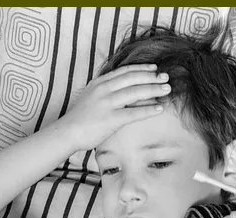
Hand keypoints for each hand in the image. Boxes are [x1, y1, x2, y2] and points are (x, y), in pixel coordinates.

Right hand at [56, 63, 170, 151]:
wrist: (67, 132)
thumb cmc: (81, 117)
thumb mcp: (92, 96)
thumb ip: (107, 90)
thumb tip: (126, 89)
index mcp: (100, 83)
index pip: (125, 71)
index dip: (142, 69)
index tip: (155, 68)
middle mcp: (104, 89)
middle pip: (133, 79)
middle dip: (152, 77)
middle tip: (166, 77)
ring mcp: (107, 104)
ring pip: (136, 93)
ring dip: (154, 89)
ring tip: (167, 89)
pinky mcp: (111, 119)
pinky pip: (134, 113)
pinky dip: (149, 110)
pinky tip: (160, 109)